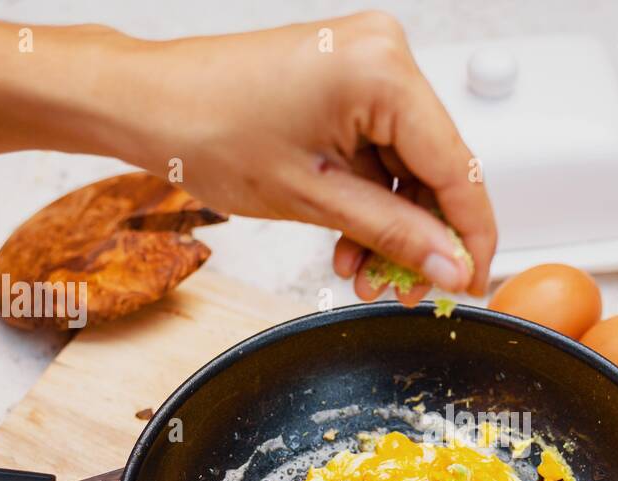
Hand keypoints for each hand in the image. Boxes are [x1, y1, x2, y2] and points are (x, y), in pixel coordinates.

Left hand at [127, 12, 495, 303]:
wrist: (146, 103)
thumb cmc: (205, 128)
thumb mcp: (312, 198)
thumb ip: (394, 234)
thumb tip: (448, 267)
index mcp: (382, 71)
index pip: (458, 168)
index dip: (470, 237)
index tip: (471, 284)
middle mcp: (384, 54)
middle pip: (437, 167)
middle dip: (422, 237)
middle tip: (406, 290)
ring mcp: (367, 63)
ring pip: (409, 166)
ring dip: (393, 227)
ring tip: (366, 274)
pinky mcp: (348, 80)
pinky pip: (382, 151)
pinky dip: (371, 200)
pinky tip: (351, 242)